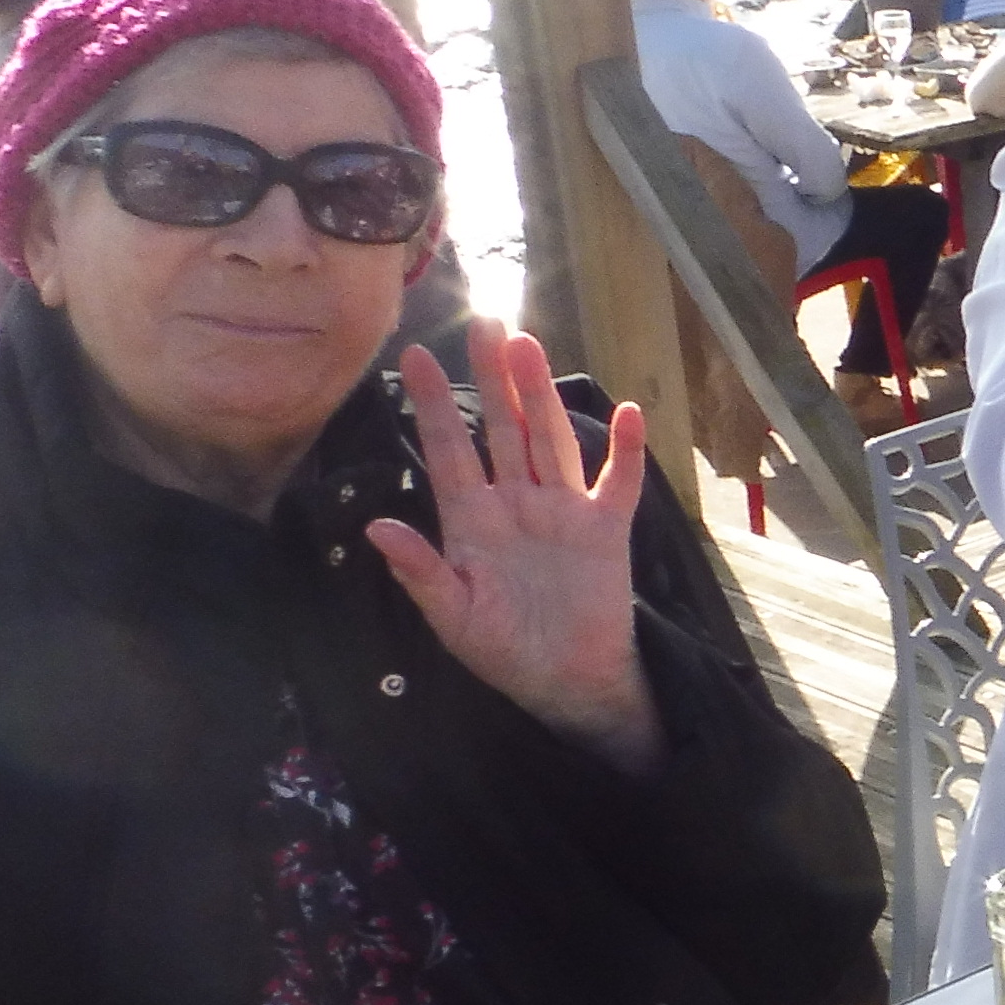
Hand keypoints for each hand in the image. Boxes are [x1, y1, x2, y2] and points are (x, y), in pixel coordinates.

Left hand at [367, 332, 659, 776]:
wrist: (565, 681)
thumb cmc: (503, 650)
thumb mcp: (453, 618)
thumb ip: (420, 572)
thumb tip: (375, 526)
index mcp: (472, 521)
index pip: (449, 451)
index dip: (431, 406)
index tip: (408, 358)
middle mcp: (516, 503)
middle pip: (503, 429)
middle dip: (492, 377)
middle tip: (484, 323)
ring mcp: (562, 511)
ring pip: (550, 440)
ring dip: (542, 395)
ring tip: (530, 346)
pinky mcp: (604, 529)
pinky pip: (617, 483)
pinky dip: (624, 452)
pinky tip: (629, 414)